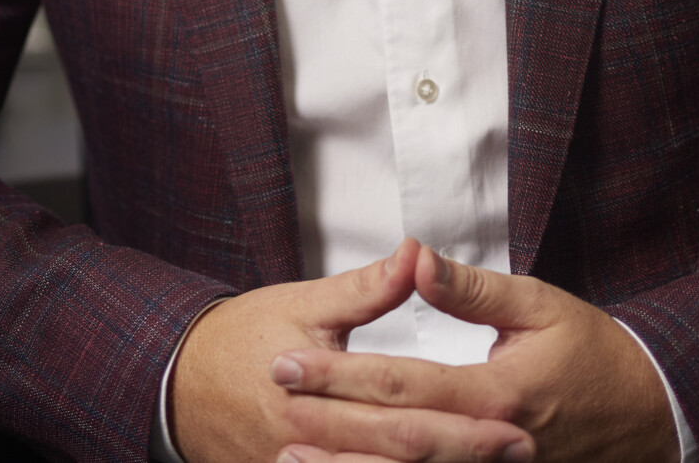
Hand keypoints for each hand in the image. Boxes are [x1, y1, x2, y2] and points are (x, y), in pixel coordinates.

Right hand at [172, 241, 532, 462]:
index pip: (401, 414)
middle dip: (464, 456)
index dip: (461, 424)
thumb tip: (418, 254)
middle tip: (521, 450)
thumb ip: (366, 289)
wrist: (177, 381)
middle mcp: (310, 443)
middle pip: (399, 456)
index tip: (514, 422)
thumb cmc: (241, 336)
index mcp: (314, 395)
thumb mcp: (304, 303)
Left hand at [272, 246, 677, 462]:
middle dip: (327, 424)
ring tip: (289, 458)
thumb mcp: (541, 305)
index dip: (339, 375)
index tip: (287, 360)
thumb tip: (418, 261)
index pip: (401, 384)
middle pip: (393, 442)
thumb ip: (474, 289)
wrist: (653, 415)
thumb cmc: (597, 355)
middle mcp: (491, 445)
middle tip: (274, 402)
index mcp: (498, 393)